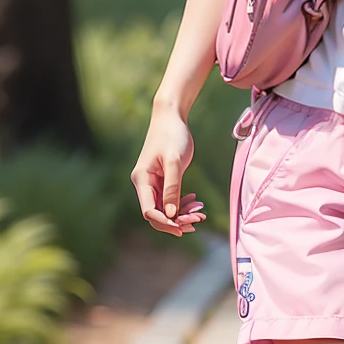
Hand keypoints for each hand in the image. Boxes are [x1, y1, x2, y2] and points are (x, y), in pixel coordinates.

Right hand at [131, 103, 205, 235]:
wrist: (171, 117)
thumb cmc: (172, 135)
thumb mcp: (174, 161)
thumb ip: (172, 188)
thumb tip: (171, 215)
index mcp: (142, 180)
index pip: (149, 211)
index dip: (164, 222)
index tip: (183, 227)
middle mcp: (144, 184)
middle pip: (156, 214)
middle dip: (176, 221)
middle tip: (198, 219)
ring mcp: (153, 183)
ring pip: (165, 209)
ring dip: (182, 214)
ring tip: (201, 212)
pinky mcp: (162, 180)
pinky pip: (170, 200)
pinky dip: (182, 204)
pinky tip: (196, 202)